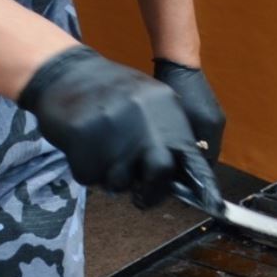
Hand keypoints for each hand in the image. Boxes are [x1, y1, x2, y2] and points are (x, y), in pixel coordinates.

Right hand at [18, 46, 198, 205]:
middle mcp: (145, 121)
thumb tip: (179, 173)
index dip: (201, 184)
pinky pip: (90, 177)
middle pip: (160, 174)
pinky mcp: (85, 144)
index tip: (210, 203)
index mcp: (166, 107)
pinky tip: (83, 145)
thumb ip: (166, 131)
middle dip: (153, 191)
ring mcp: (115, 133)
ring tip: (102, 150)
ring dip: (112, 176)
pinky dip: (86, 168)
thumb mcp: (148, 98)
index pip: (191, 156)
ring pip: (121, 182)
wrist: (66, 72)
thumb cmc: (109, 89)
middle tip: (143, 196)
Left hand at [153, 58, 224, 166]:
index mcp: (211, 127)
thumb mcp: (173, 120)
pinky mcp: (211, 109)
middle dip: (194, 161)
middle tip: (176, 168)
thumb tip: (176, 163)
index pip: (208, 160)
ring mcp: (216, 115)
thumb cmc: (174, 90)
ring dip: (194, 148)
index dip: (195, 171)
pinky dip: (195, 137)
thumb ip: (179, 142)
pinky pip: (205, 131)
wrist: (179, 64)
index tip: (181, 179)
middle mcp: (218, 123)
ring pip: (207, 142)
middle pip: (209, 152)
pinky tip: (180, 136)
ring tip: (177, 153)